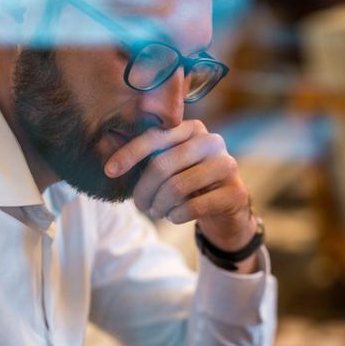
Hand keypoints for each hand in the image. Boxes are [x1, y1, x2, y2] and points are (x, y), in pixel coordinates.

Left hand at [104, 120, 255, 252]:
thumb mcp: (170, 165)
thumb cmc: (189, 182)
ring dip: (159, 205)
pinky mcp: (235, 192)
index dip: (129, 154)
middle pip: (163, 164)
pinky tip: (174, 217)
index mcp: (192, 128)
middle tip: (140, 205)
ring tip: (157, 211)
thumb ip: (148, 157)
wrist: (226, 206)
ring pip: (177, 187)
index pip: (155, 137)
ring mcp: (227, 165)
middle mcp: (212, 141)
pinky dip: (176, 215)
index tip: (109, 171)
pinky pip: (193, 206)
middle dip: (144, 189)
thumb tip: (110, 158)